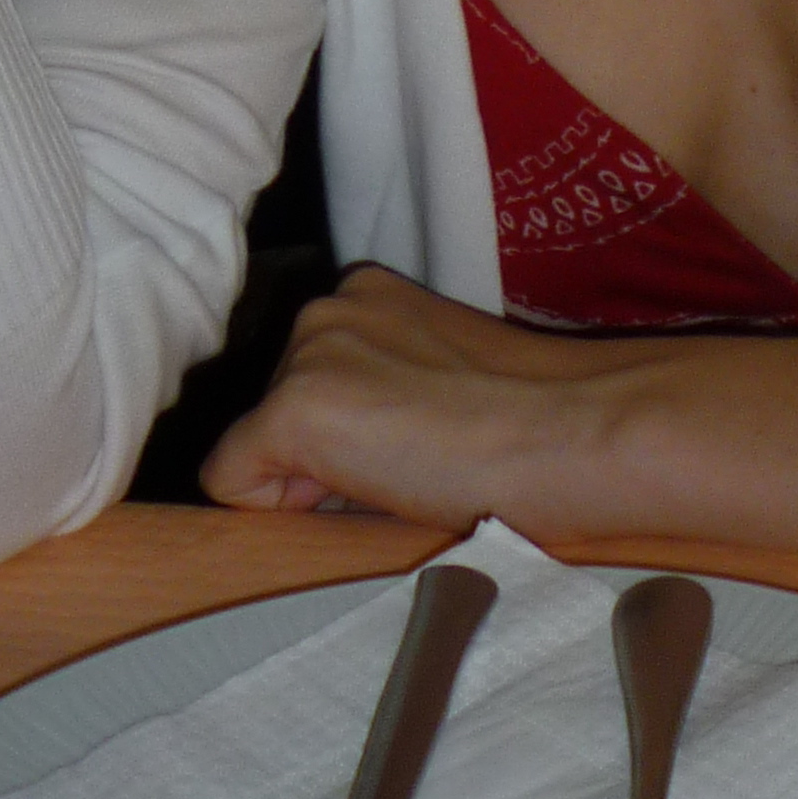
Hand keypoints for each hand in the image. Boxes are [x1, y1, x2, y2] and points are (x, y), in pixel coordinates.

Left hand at [203, 264, 656, 527]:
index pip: (310, 379)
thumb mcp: (440, 374)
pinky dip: (278, 506)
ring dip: (311, 473)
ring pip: (258, 443)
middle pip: (276, 409)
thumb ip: (383, 382)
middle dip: (322, 450)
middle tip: (411, 458)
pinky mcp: (292, 409)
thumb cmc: (527, 419)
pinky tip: (366, 486)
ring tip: (402, 469)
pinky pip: (233, 479)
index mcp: (365, 292)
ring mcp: (306, 354)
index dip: (351, 433)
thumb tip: (333, 452)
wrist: (563, 430)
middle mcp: (325, 307)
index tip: (415, 439)